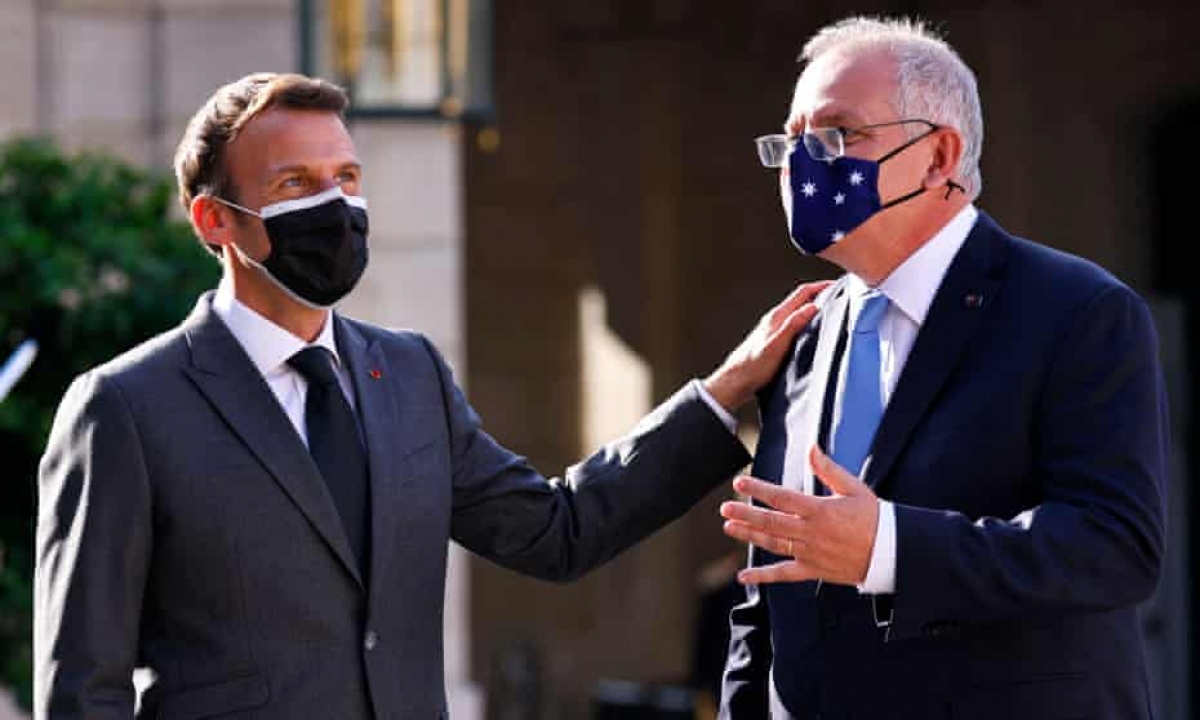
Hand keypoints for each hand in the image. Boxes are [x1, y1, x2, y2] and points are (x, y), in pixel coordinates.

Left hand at [703, 280, 831, 412]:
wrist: (735, 381)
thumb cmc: (753, 367)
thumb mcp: (776, 346)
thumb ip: (792, 325)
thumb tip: (812, 307)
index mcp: (777, 317)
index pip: (802, 293)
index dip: (820, 286)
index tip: (836, 285)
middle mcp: (774, 320)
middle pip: (800, 299)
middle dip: (820, 294)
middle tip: (838, 296)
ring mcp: (773, 329)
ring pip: (797, 311)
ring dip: (813, 307)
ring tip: (829, 311)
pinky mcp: (773, 340)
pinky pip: (793, 324)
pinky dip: (805, 321)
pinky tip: (810, 331)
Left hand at [720, 445, 878, 585]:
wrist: (893, 553)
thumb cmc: (874, 517)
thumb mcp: (854, 488)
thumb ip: (828, 469)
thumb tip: (811, 448)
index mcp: (820, 510)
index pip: (781, 498)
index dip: (758, 490)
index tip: (739, 483)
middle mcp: (811, 533)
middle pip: (771, 522)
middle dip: (745, 514)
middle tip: (725, 509)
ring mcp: (810, 554)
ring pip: (773, 544)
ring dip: (749, 536)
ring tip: (729, 528)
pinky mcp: (813, 571)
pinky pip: (784, 575)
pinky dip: (762, 576)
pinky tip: (743, 576)